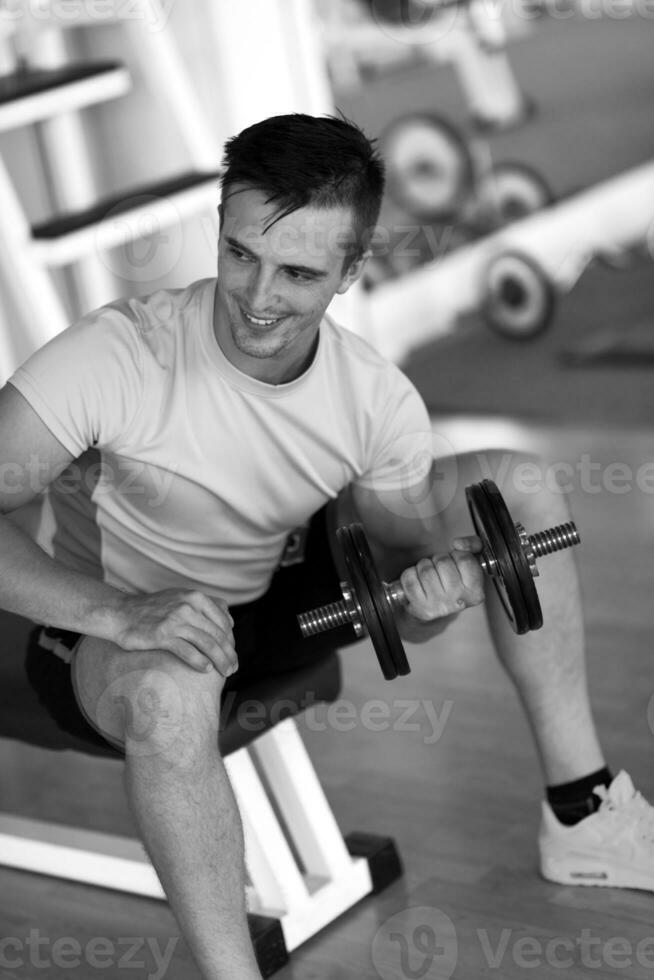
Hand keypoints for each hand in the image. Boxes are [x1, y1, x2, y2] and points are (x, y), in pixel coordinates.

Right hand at [112, 589, 236, 675]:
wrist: (122, 613)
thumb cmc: (154, 609)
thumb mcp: (181, 598)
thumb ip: (205, 606)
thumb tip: (231, 622)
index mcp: (196, 597)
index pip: (223, 621)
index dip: (231, 640)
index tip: (232, 653)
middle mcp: (188, 606)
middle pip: (217, 634)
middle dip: (229, 653)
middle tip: (233, 668)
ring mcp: (175, 620)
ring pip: (207, 643)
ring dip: (220, 660)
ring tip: (225, 672)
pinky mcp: (162, 635)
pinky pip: (188, 651)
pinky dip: (200, 662)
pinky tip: (206, 670)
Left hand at [399, 536, 484, 621]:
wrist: (436, 608)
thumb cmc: (454, 582)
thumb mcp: (472, 562)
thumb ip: (474, 545)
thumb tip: (458, 543)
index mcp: (475, 591)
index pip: (465, 560)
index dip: (456, 555)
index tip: (455, 561)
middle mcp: (458, 601)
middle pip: (442, 562)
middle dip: (438, 559)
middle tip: (440, 569)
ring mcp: (438, 605)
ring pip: (425, 569)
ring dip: (424, 566)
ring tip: (429, 575)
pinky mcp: (420, 607)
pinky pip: (410, 579)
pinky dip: (410, 574)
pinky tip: (418, 581)